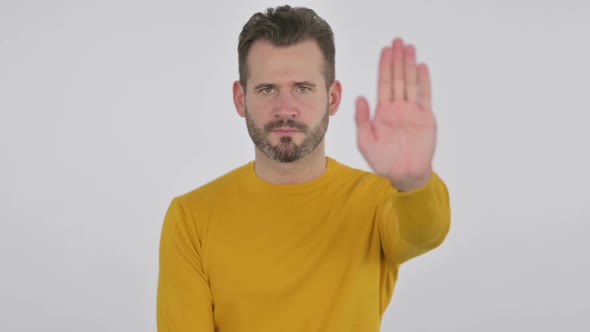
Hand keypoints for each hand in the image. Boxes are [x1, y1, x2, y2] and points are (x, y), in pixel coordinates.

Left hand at [355, 38, 436, 191]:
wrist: (404, 174)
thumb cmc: (383, 161)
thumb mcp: (365, 140)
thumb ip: (361, 119)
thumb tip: (359, 97)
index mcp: (383, 112)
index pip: (383, 83)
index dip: (384, 66)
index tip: (385, 50)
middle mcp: (398, 108)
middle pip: (398, 78)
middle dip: (397, 60)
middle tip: (398, 41)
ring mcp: (412, 112)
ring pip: (411, 83)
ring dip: (410, 65)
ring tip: (409, 48)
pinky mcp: (425, 119)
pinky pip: (425, 97)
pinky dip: (424, 82)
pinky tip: (421, 67)